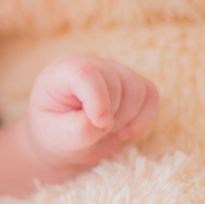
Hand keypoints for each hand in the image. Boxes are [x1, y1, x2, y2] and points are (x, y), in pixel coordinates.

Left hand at [24, 54, 157, 170]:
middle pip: (116, 83)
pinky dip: (145, 117)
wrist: (63, 140)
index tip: (99, 124)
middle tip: (94, 134)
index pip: (85, 72)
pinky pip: (151, 94)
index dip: (97, 98)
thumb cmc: (54, 135)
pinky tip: (126, 132)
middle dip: (111, 116)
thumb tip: (104, 121)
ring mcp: (113, 71)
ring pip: (138, 88)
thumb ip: (76, 130)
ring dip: (127, 118)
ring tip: (106, 132)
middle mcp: (90, 63)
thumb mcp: (55, 137)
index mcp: (62, 71)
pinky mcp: (131, 83)